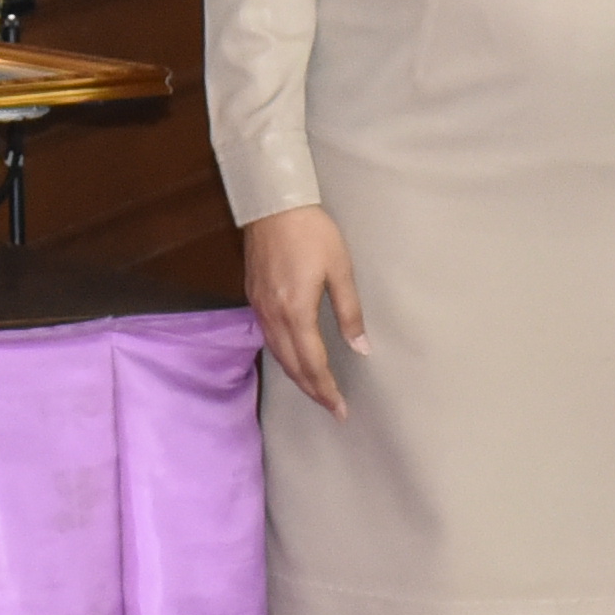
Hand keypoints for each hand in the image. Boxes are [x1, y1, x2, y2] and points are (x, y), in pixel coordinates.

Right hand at [242, 204, 366, 413]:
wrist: (273, 204)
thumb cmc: (311, 231)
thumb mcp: (340, 269)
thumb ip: (349, 311)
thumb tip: (360, 347)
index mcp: (296, 311)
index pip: (312, 363)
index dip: (327, 390)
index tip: (340, 409)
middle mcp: (273, 315)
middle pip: (292, 366)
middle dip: (312, 390)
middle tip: (331, 408)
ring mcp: (259, 308)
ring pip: (277, 355)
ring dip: (297, 377)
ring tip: (316, 391)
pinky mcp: (254, 297)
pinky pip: (268, 339)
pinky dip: (283, 357)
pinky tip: (293, 359)